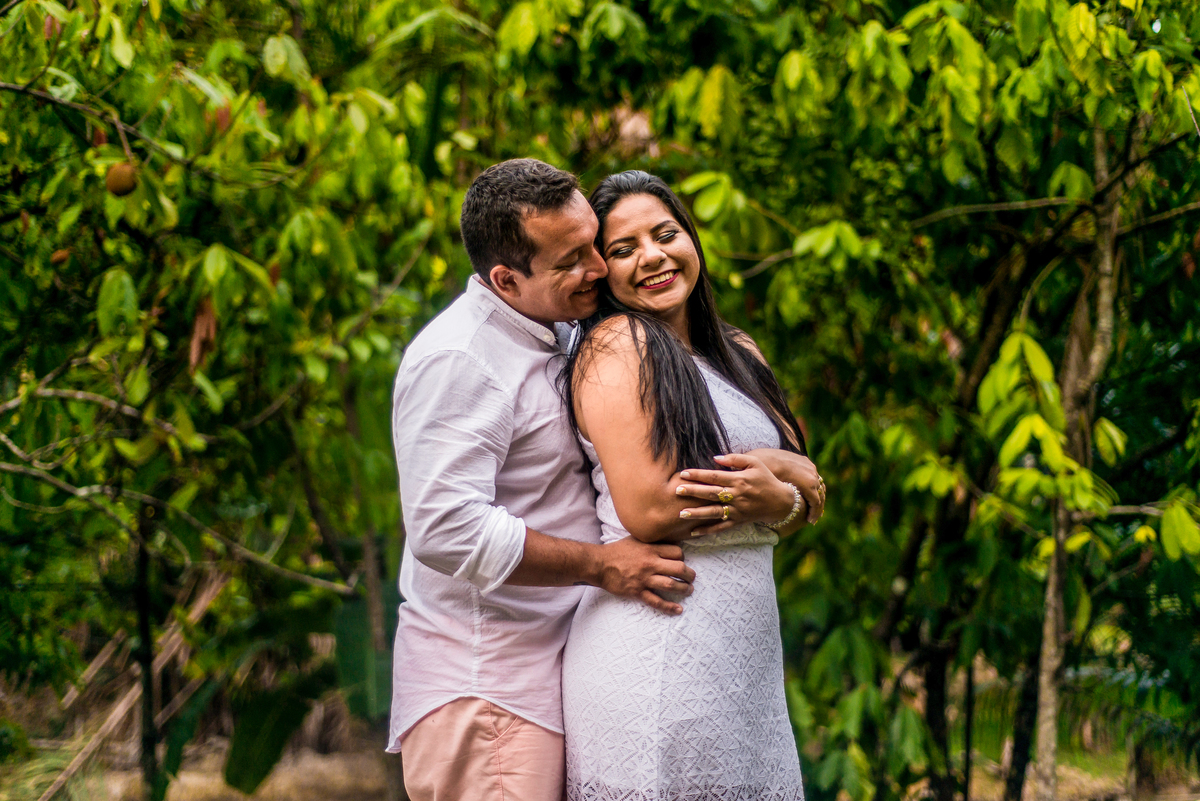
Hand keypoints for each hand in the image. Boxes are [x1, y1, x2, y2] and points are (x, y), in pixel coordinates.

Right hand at [594, 537, 695, 614]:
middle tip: (691, 577)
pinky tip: (679, 610)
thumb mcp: (635, 539)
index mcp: (651, 549)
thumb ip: (651, 541)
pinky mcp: (638, 591)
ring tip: (689, 590)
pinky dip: (669, 607)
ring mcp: (645, 578)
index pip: (677, 552)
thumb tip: (666, 541)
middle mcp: (650, 563)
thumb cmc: (617, 551)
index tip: (681, 561)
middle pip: (679, 569)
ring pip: (671, 585)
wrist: (599, 564)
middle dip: (689, 574)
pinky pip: (656, 601)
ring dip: (684, 589)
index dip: (682, 557)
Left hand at [675, 453, 800, 535]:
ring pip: (714, 512)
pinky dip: (708, 531)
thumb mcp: (755, 463)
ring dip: (697, 513)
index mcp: (738, 479)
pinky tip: (693, 532)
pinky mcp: (738, 521)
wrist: (781, 501)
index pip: (714, 476)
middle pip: (711, 493)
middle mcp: (736, 495)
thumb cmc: (765, 478)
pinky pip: (721, 527)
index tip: (683, 473)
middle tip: (677, 490)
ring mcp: (737, 510)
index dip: (698, 474)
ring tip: (681, 513)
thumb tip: (715, 458)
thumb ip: (735, 459)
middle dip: (693, 492)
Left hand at [746, 449, 825, 524]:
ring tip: (810, 509)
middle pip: (820, 494)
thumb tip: (792, 517)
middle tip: (811, 519)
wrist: (760, 455)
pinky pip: (813, 476)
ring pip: (818, 485)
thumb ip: (788, 502)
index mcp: (807, 482)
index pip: (816, 502)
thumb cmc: (765, 475)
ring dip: (816, 497)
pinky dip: (813, 487)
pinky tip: (807, 495)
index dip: (814, 514)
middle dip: (817, 507)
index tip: (810, 522)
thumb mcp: (775, 490)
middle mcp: (811, 473)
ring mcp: (809, 466)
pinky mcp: (805, 462)